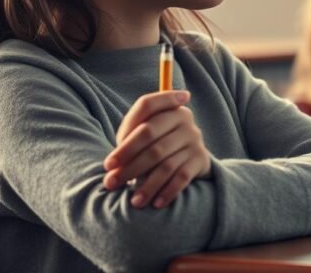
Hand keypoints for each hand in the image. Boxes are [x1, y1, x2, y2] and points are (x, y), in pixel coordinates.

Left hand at [102, 90, 211, 208]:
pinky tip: (156, 204)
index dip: (124, 138)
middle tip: (112, 184)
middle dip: (128, 164)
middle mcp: (184, 118)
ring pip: (165, 162)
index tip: (109, 164)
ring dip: (147, 185)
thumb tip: (112, 166)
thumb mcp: (143, 134)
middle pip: (150, 137)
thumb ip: (129, 138)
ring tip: (134, 202)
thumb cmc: (156, 143)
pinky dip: (168, 191)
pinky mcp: (201, 158)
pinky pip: (182, 176)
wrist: (188, 156)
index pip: (146, 108)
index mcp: (167, 107)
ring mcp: (194, 138)